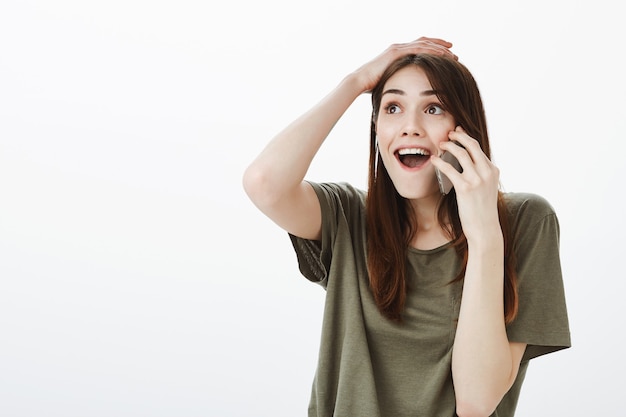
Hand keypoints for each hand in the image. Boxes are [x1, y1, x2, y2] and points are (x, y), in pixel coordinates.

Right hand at [353, 36, 456, 92]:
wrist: (359, 82)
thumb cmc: (371, 85)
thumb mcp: (389, 81)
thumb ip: (398, 81)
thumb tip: (405, 92)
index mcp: (397, 53)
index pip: (418, 47)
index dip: (432, 49)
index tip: (445, 54)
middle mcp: (398, 47)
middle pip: (424, 42)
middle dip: (439, 45)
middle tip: (453, 51)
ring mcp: (397, 48)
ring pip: (424, 44)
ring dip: (439, 48)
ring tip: (452, 53)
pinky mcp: (396, 52)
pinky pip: (418, 49)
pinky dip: (431, 51)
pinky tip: (442, 54)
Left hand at [431, 126, 501, 242]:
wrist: (484, 228)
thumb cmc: (482, 210)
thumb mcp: (486, 189)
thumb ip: (480, 175)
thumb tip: (467, 165)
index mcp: (493, 170)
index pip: (478, 148)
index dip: (466, 138)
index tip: (458, 133)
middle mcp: (487, 172)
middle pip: (472, 145)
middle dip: (459, 136)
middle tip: (448, 133)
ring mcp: (477, 179)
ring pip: (461, 154)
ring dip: (449, 146)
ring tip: (440, 144)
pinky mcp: (465, 187)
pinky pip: (450, 169)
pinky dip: (440, 162)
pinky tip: (433, 159)